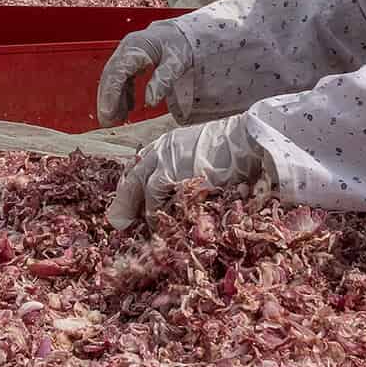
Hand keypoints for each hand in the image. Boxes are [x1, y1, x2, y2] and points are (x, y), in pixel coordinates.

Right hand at [96, 22, 191, 127]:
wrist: (182, 33)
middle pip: (110, 76)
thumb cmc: (179, 44)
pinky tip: (127, 108)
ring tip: (116, 119)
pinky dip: (122, 94)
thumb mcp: (176, 62)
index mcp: (135, 46)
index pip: (117, 72)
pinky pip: (122, 79)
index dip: (111, 94)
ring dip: (113, 99)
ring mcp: (127, 54)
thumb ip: (163, 80)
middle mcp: (126, 49)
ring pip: (113, 79)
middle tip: (107, 122)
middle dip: (107, 100)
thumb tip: (150, 102)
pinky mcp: (130, 61)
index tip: (109, 113)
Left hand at [106, 114, 263, 228]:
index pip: (142, 163)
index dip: (134, 182)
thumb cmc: (235, 149)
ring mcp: (162, 158)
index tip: (131, 198)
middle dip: (124, 198)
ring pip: (136, 185)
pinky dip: (151, 213)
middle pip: (133, 174)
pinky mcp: (167, 172)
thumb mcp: (206, 153)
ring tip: (132, 226)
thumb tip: (187, 185)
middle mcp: (162, 148)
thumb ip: (191, 166)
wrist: (246, 139)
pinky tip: (155, 226)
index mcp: (171, 142)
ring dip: (133, 208)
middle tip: (119, 219)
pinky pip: (151, 198)